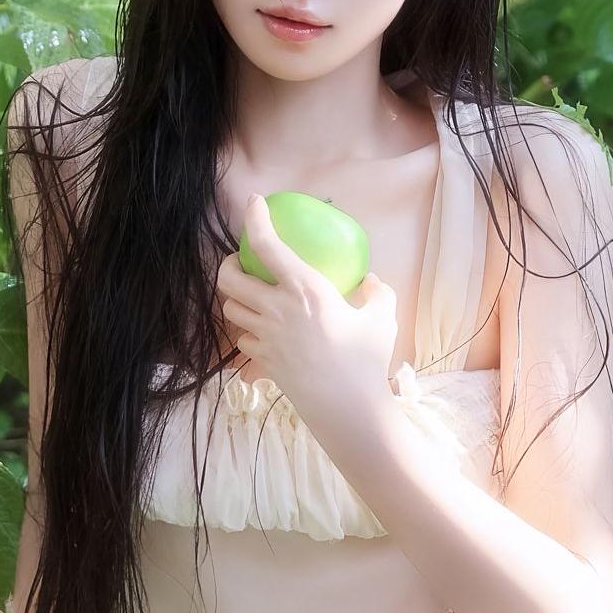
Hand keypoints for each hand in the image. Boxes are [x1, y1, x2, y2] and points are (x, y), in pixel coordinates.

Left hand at [214, 194, 398, 425]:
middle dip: (229, 264)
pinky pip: (242, 339)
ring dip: (236, 298)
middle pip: (230, 278)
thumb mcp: (383, 318)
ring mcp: (265, 337)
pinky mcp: (262, 360)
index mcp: (304, 289)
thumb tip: (369, 280)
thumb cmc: (366, 361)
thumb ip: (377, 292)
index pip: (266, 245)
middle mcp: (276, 309)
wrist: (347, 408)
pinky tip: (263, 331)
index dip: (254, 219)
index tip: (254, 203)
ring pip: (231, 308)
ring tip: (252, 295)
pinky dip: (247, 330)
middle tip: (243, 262)